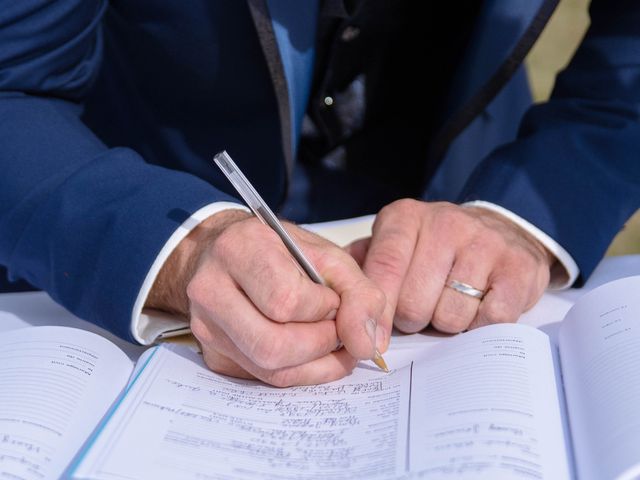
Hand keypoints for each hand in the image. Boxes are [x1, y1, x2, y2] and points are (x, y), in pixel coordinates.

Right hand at [146, 209, 386, 385]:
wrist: (226, 253)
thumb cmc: (278, 250)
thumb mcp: (326, 254)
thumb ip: (358, 293)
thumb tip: (368, 346)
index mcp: (239, 250)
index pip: (286, 300)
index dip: (323, 308)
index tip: (332, 298)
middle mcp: (210, 290)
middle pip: (273, 346)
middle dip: (321, 344)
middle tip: (336, 329)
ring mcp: (205, 326)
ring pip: (268, 370)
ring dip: (315, 364)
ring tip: (330, 341)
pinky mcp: (212, 354)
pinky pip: (262, 379)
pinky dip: (298, 371)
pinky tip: (308, 351)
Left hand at [347, 200, 553, 333]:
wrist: (501, 231)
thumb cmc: (434, 249)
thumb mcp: (394, 245)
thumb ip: (362, 267)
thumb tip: (336, 304)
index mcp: (405, 218)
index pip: (382, 271)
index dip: (373, 314)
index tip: (368, 342)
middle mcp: (444, 223)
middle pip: (413, 304)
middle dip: (413, 319)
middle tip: (422, 309)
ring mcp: (485, 242)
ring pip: (450, 316)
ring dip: (447, 323)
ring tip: (450, 303)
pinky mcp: (519, 267)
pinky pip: (489, 321)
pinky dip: (480, 326)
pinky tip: (478, 307)